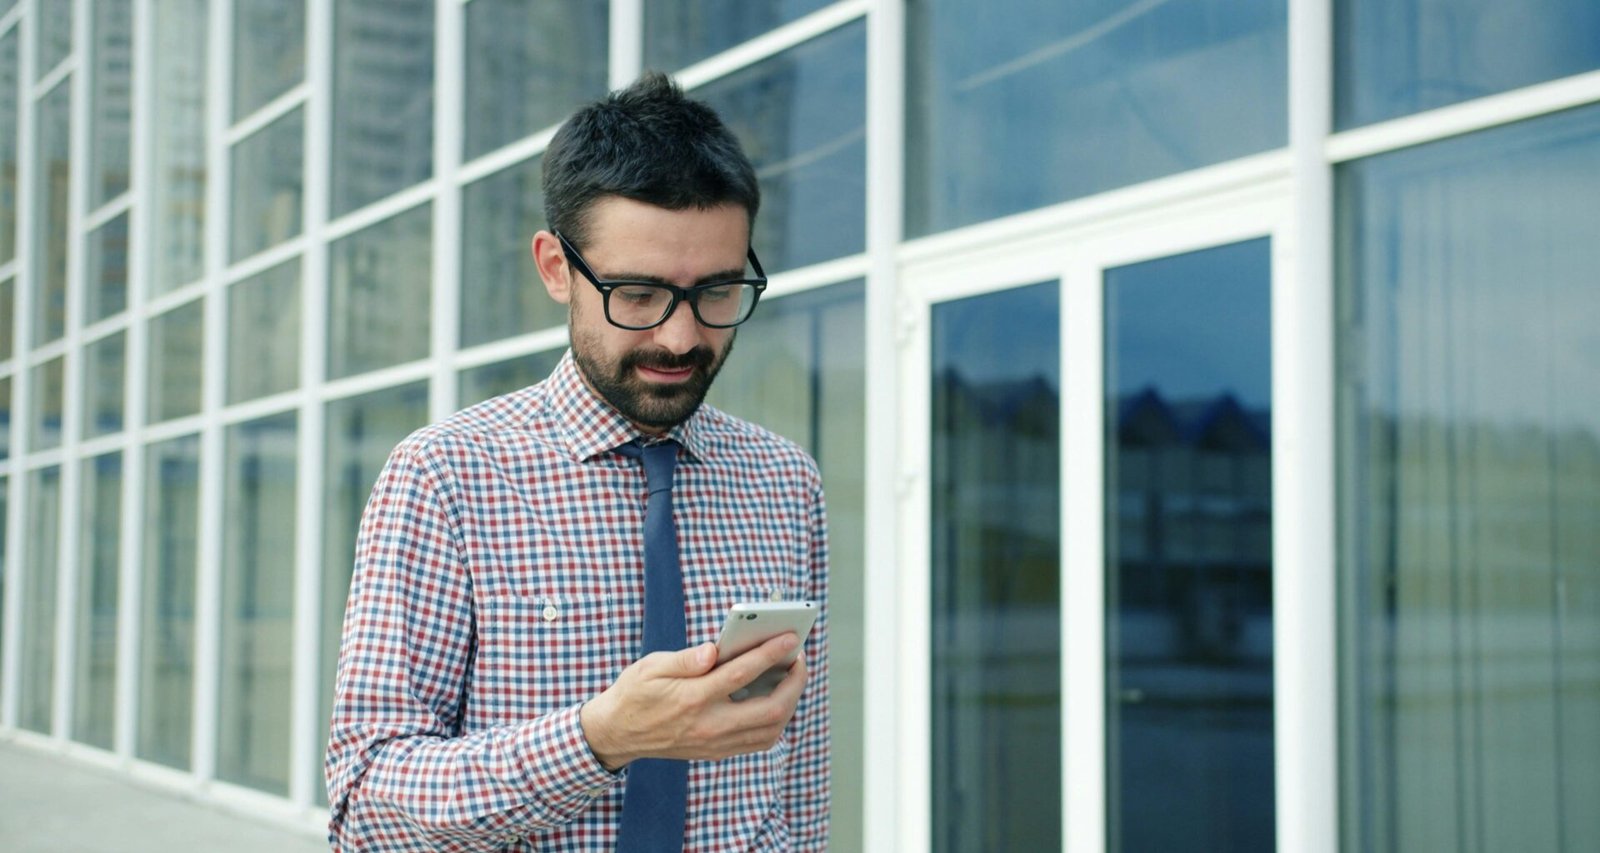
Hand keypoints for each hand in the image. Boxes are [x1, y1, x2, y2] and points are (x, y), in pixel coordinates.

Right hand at [579, 633, 806, 770]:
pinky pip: (759, 741)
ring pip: (770, 730)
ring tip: (792, 677)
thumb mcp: (651, 666)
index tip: (789, 638)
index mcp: (692, 698)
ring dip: (789, 703)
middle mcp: (708, 725)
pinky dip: (776, 721)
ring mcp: (715, 743)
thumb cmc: (635, 692)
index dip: (770, 653)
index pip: (741, 673)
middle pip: (769, 709)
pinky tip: (777, 699)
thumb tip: (713, 650)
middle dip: (793, 682)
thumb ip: (686, 659)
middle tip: (798, 659)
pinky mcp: (717, 752)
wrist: (617, 733)